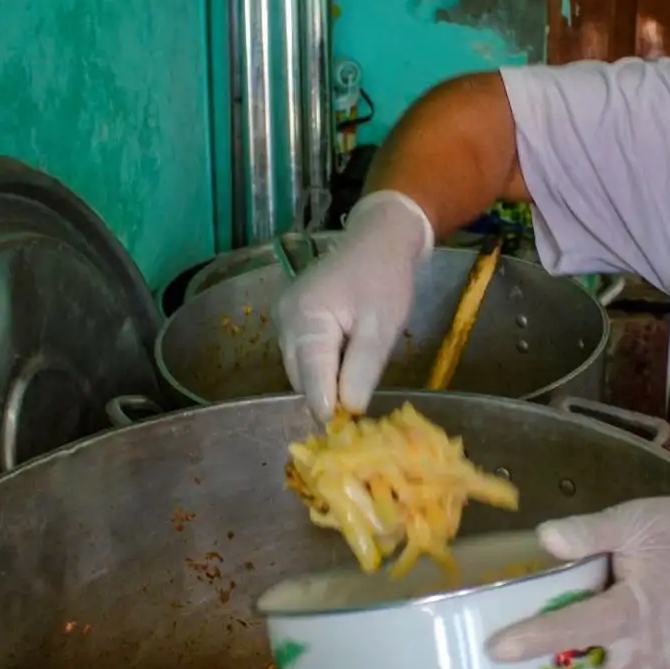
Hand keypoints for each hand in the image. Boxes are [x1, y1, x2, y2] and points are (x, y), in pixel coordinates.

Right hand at [279, 192, 434, 420]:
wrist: (378, 240)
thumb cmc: (385, 279)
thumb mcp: (382, 326)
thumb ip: (363, 368)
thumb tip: (349, 408)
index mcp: (306, 318)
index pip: (311, 377)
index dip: (327, 406)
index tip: (344, 429)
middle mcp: (285, 320)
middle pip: (301, 376)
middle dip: (326, 394)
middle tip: (357, 411)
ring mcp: (284, 318)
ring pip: (301, 368)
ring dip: (325, 380)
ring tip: (356, 382)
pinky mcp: (292, 319)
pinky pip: (304, 354)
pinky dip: (323, 365)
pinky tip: (347, 362)